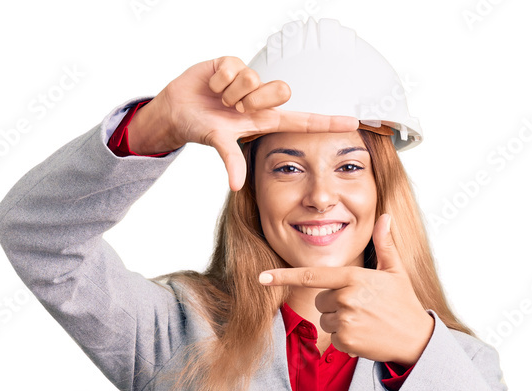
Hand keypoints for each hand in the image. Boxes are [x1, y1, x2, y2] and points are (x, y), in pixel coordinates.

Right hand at [150, 56, 360, 190]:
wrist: (177, 111)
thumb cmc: (203, 128)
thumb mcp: (218, 144)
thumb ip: (231, 160)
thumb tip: (236, 185)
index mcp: (265, 120)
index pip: (303, 121)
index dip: (327, 122)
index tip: (354, 122)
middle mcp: (261, 99)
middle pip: (279, 91)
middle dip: (253, 101)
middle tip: (234, 108)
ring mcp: (248, 81)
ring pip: (253, 79)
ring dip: (230, 91)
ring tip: (219, 99)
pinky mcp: (232, 63)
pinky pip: (233, 67)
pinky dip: (218, 79)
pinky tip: (212, 85)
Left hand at [257, 214, 434, 365]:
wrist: (415, 339)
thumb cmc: (404, 303)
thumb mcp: (395, 271)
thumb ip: (385, 245)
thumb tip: (386, 218)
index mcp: (354, 277)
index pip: (312, 275)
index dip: (284, 276)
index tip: (262, 278)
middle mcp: (346, 298)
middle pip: (321, 300)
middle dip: (335, 304)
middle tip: (362, 308)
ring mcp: (345, 320)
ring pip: (325, 320)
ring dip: (341, 322)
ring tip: (366, 322)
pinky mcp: (346, 341)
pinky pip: (334, 338)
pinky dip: (347, 339)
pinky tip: (365, 336)